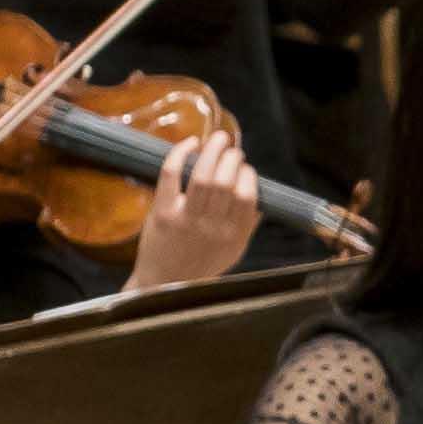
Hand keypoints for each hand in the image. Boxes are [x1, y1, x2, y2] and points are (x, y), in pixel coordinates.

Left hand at [124, 131, 263, 290]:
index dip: (247, 175)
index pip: (248, 196)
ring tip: (217, 139)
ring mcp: (186, 220)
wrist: (164, 284)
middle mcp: (212, 228)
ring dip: (212, 150)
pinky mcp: (162, 213)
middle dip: (232, 157)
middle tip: (231, 149)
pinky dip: (181, 154)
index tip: (244, 168)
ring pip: (203, 175)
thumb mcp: (233, 251)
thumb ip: (247, 226)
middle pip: (226, 181)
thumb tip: (260, 199)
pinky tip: (190, 144)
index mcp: (233, 236)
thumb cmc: (201, 265)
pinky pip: (172, 175)